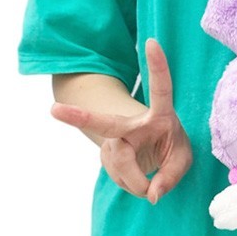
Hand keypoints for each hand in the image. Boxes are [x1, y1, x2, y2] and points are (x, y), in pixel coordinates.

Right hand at [50, 38, 192, 204]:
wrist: (152, 151)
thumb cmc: (171, 146)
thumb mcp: (182, 159)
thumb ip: (171, 176)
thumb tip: (151, 194)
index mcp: (159, 114)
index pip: (160, 88)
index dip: (157, 66)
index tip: (153, 41)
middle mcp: (132, 122)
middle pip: (106, 123)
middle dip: (79, 116)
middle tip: (54, 109)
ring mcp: (115, 139)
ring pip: (117, 164)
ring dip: (135, 181)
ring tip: (148, 182)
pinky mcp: (108, 153)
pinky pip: (118, 176)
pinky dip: (130, 184)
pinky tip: (136, 179)